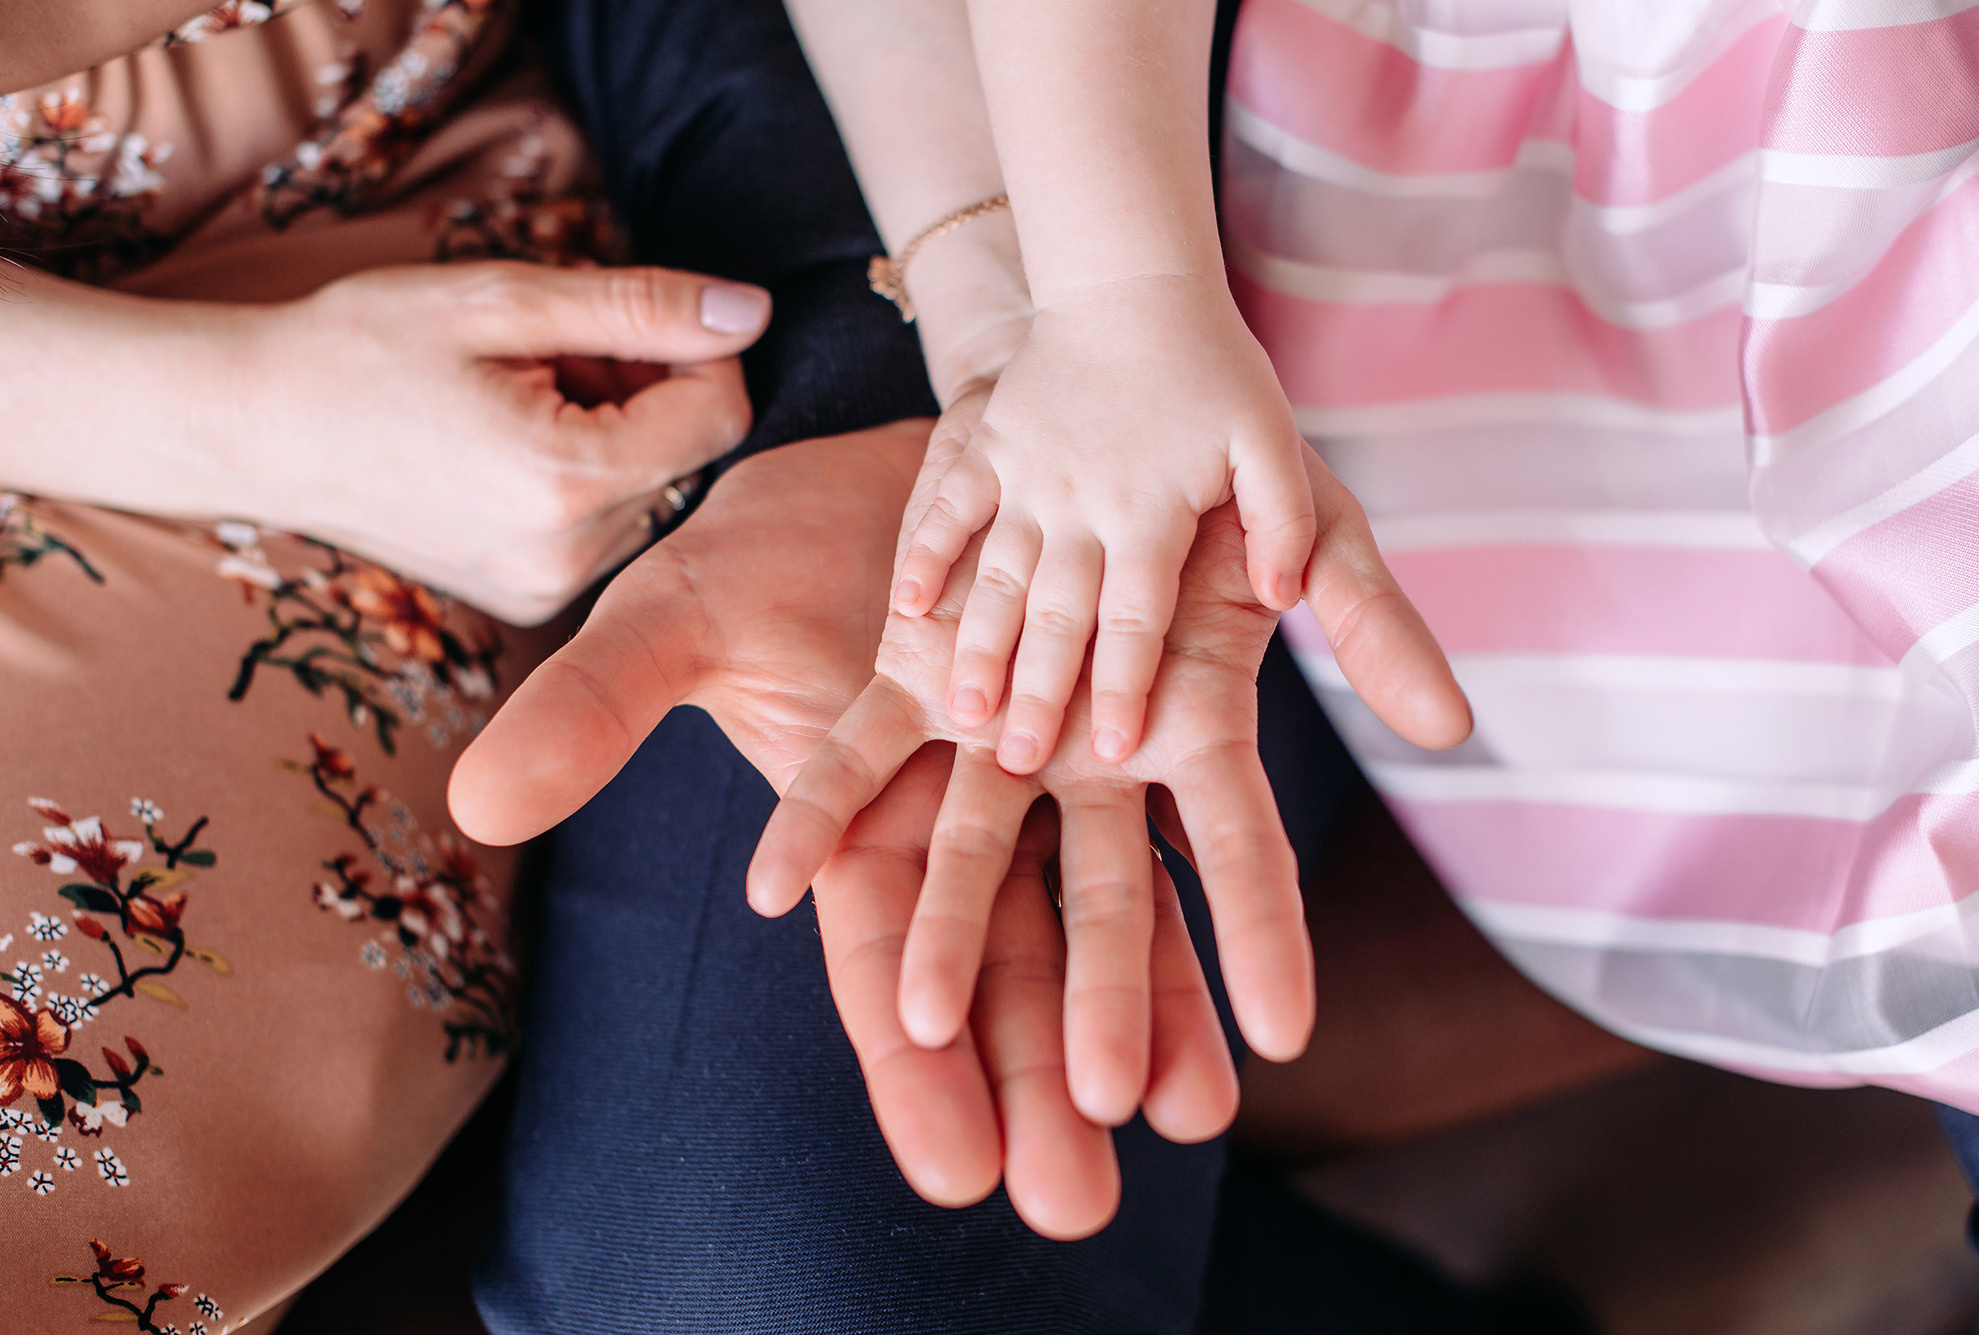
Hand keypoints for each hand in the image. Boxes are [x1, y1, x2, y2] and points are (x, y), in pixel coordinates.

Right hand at [0, 261, 770, 624]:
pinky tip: (515, 448)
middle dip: (653, 394)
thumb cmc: (360, 348)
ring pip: (658, 497)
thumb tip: (751, 311)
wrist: (249, 430)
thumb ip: (640, 307)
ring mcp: (547, 592)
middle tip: (557, 355)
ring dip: (623, 437)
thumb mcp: (502, 300)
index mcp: (566, 480)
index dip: (696, 353)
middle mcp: (568, 556)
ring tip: (527, 399)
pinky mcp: (529, 603)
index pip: (721, 416)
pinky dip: (590, 482)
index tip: (622, 322)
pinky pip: (611, 533)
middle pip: (693, 459)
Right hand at [446, 422, 1230, 1234]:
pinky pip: (1194, 811)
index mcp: (860, 824)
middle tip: (1071, 1198)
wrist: (920, 445)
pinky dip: (1224, 899)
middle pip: (1006, 964)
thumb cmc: (783, 535)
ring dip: (1145, 1010)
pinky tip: (1261, 1004)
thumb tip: (480, 804)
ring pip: (1107, 906)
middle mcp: (966, 820)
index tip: (952, 1167)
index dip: (912, 1063)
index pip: (882, 964)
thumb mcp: (682, 612)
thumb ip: (603, 708)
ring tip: (1187, 1116)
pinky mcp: (1144, 710)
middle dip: (1036, 1074)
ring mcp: (1059, 771)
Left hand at [752, 449, 1470, 1126]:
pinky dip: (819, 817)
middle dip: (1096, 1007)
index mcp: (1194, 729)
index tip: (1283, 1038)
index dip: (1259, 938)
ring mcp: (999, 728)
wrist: (1090, 399)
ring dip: (950, 947)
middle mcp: (1095, 756)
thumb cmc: (1209, 470)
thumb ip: (1372, 619)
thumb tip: (1453, 726)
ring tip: (927, 1042)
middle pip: (1099, 897)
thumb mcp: (1307, 524)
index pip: (1238, 853)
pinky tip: (775, 890)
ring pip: (969, 854)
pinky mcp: (913, 682)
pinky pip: (858, 760)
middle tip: (1094, 1122)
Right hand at [890, 274, 1321, 772]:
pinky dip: (927, 554)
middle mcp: (1085, 506)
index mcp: (1155, 514)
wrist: (1132, 273)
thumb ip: (1286, 522)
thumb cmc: (1214, 366)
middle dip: (1038, 693)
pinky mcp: (989, 445)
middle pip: (1058, 616)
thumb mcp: (1271, 440)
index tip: (1113, 750)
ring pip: (997, 577)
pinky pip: (950, 508)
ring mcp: (1028, 476)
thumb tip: (1282, 596)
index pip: (1137, 620)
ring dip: (977, 645)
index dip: (1125, 687)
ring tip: (959, 708)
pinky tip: (908, 608)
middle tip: (1016, 763)